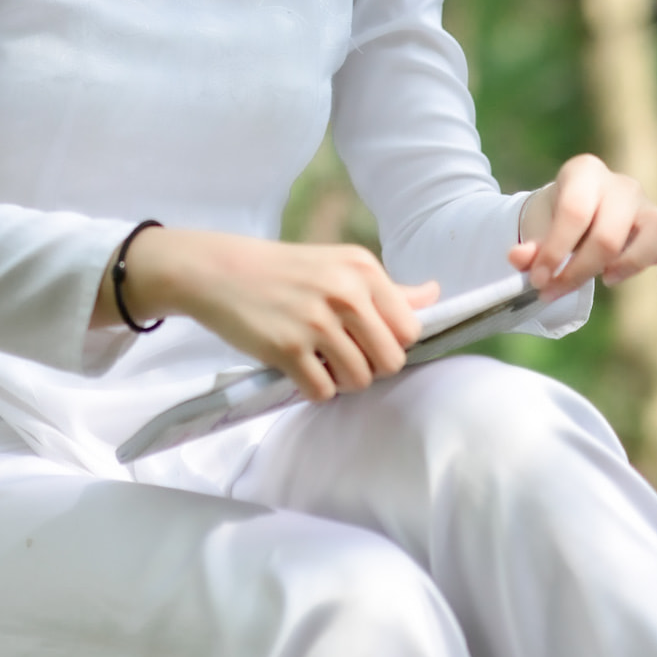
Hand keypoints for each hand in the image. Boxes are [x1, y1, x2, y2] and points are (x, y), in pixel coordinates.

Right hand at [94, 227, 438, 402]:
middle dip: (369, 366)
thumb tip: (435, 294)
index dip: (390, 342)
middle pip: (390, 361)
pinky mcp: (288, 349)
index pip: (410, 329)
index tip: (367, 338)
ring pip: (359, 381)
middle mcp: (345, 293)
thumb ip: (388, 287)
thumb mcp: (339, 265)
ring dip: (341, 379)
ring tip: (319, 359)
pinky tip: (298, 367)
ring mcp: (316, 322)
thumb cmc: (285, 270)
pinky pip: (323, 391)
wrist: (220, 270)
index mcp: (363, 269)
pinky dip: (313, 388)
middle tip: (341, 353)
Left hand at [509, 153, 656, 298]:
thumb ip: (529, 245)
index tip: (538, 279)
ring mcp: (649, 206)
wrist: (573, 213)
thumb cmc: (555, 218)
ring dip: (631, 262)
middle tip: (556, 289)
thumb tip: (519, 259)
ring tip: (606, 279)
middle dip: (580, 268)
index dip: (554, 250)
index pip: (575, 211)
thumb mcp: (536, 226)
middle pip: (610, 230)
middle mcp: (621, 184)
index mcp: (585, 171)